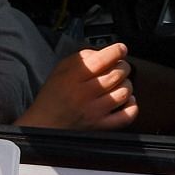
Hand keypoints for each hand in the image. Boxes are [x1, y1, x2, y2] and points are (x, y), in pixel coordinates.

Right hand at [15, 42, 135, 129]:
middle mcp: (84, 94)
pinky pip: (127, 115)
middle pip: (117, 74)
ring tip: (120, 84)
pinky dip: (131, 106)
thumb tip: (104, 52)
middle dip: (123, 66)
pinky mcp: (101, 126)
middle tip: (119, 66)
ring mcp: (94, 112)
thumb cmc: (51, 98)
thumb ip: (80, 58)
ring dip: (127, 84)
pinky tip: (126, 101)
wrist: (43, 125)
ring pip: (125, 92)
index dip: (116, 51)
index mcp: (72, 78)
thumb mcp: (58, 71)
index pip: (101, 60)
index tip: (120, 49)